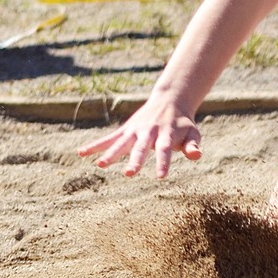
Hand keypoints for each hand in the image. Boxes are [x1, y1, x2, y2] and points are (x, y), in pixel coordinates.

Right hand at [77, 95, 201, 178]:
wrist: (170, 100)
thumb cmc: (183, 123)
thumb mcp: (192, 132)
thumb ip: (192, 145)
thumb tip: (197, 156)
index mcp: (166, 134)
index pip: (165, 150)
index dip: (162, 162)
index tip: (161, 177)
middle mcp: (149, 132)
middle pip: (141, 147)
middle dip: (135, 160)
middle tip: (128, 174)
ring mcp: (135, 130)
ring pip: (122, 142)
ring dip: (111, 153)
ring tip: (99, 164)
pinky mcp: (126, 130)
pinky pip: (108, 139)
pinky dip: (95, 145)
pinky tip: (81, 153)